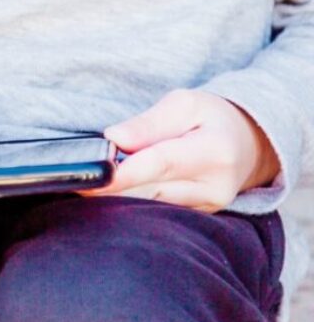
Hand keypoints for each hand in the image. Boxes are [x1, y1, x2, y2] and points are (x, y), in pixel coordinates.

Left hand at [87, 89, 280, 211]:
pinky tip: (106, 195)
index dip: (123, 172)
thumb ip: (148, 123)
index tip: (91, 175)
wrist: (248, 144)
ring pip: (149, 206)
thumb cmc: (211, 118)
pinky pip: (156, 212)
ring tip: (83, 185)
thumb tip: (114, 138)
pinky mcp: (197, 218)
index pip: (160, 163)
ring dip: (115, 198)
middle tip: (72, 179)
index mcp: (214, 151)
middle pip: (150, 191)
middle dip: (109, 188)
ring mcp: (207, 208)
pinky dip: (130, 202)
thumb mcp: (184, 104)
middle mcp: (213, 187)